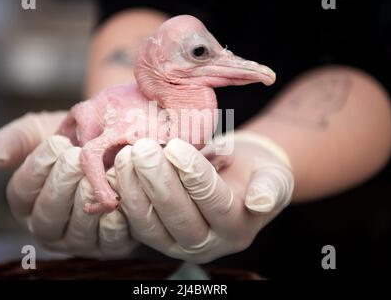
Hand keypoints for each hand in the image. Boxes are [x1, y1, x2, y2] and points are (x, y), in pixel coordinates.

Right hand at [0, 111, 136, 257]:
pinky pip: (110, 240)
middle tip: (78, 157)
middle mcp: (51, 226)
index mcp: (28, 202)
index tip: (57, 142)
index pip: (22, 193)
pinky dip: (115, 218)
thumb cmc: (76, 137)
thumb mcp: (42, 131)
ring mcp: (80, 239)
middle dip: (62, 184)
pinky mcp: (110, 244)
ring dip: (87, 201)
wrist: (119, 140)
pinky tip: (119, 193)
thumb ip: (15, 141)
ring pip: (77, 232)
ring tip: (100, 173)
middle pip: (46, 217)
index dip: (38, 168)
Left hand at [113, 133, 293, 262]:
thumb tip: (260, 201)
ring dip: (135, 189)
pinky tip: (116, 169)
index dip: (195, 177)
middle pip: (179, 218)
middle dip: (158, 182)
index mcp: (236, 229)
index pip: (215, 204)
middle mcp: (206, 243)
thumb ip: (271, 188)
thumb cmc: (256, 173)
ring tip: (126, 155)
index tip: (176, 147)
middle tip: (143, 149)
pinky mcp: (154, 233)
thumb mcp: (274, 176)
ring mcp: (176, 242)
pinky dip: (123, 196)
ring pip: (151, 225)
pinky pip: (135, 221)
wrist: (236, 177)